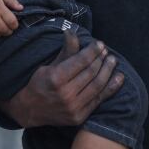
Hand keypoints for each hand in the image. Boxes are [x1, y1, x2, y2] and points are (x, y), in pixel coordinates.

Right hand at [0, 31, 123, 126]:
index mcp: (56, 78)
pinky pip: (99, 100)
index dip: (93, 51)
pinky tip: (118, 78)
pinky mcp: (79, 117)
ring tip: (113, 61)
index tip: (100, 44)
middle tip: (107, 52)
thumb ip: (65, 51)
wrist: (30, 110)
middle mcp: (66, 94)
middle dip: (101, 60)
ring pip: (97, 85)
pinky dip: (111, 88)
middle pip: (91, 73)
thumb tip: (72, 32)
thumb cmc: (39, 84)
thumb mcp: (49, 65)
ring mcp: (74, 107)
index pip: (81, 61)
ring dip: (108, 71)